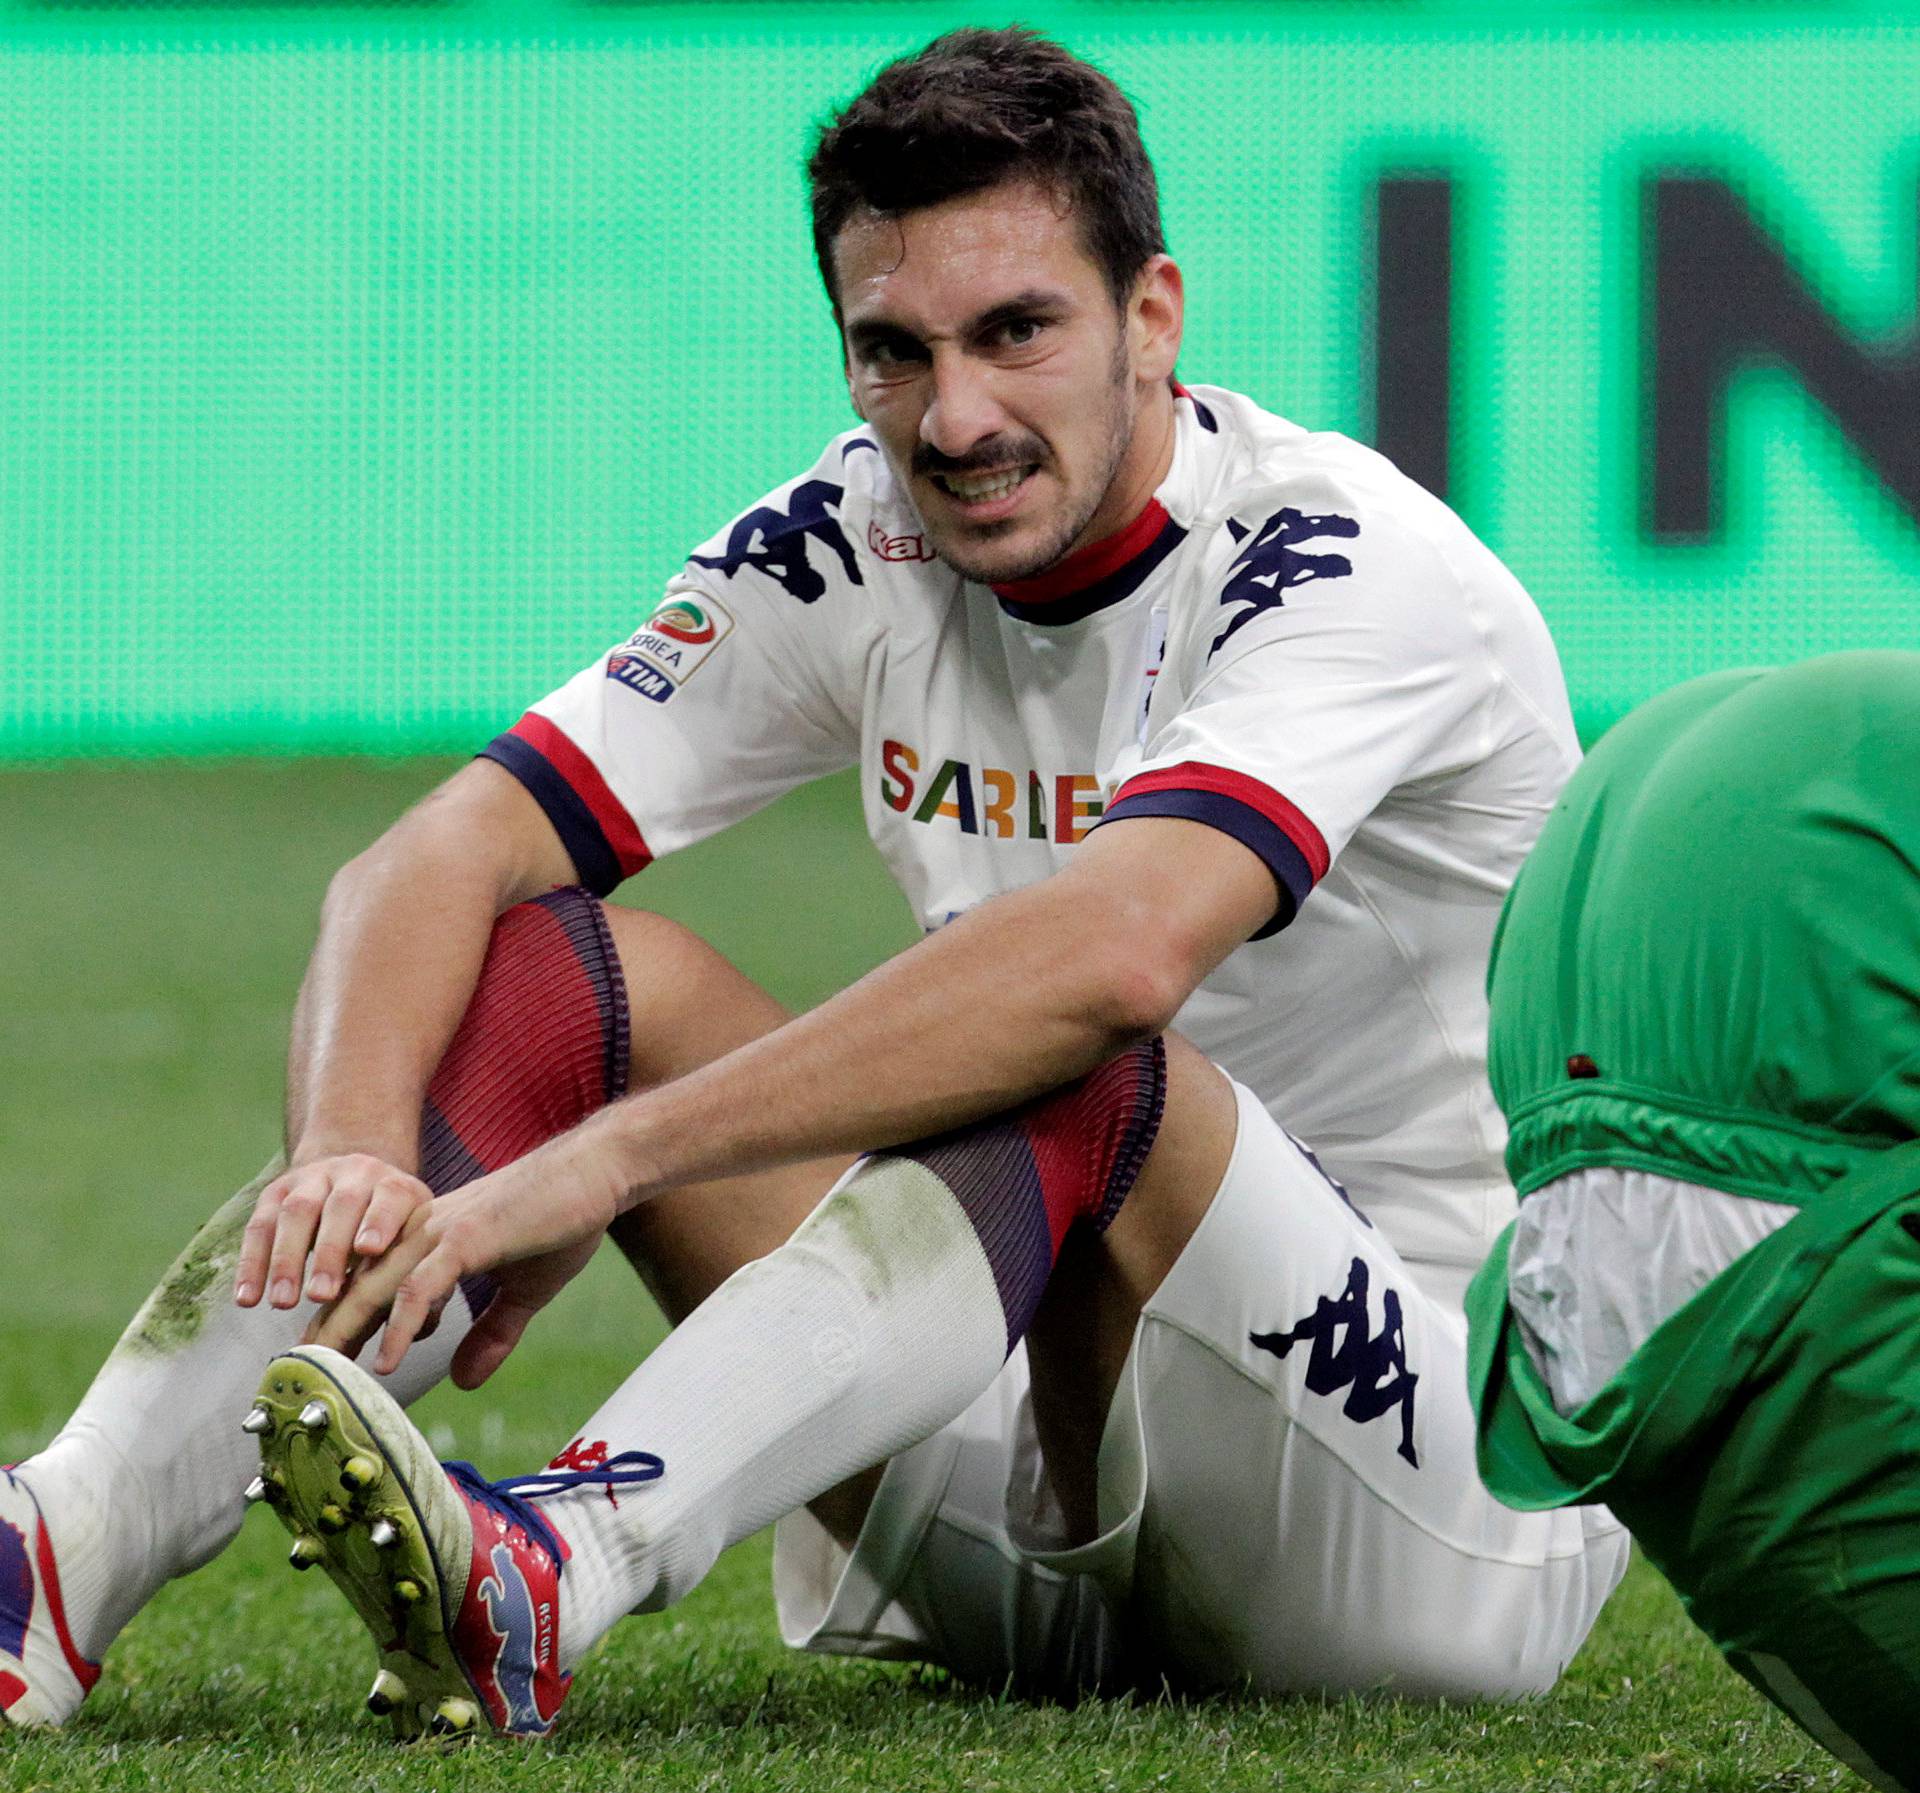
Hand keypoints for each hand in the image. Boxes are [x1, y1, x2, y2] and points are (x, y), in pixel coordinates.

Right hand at [235, 1153, 433, 1308]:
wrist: (358, 1176)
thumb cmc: (393, 1227)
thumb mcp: (411, 1237)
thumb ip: (414, 1272)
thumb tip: (418, 1324)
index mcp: (395, 1185)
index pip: (390, 1197)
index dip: (379, 1221)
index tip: (370, 1249)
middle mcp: (355, 1173)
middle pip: (341, 1207)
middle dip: (329, 1251)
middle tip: (321, 1294)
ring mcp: (314, 1178)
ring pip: (297, 1212)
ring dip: (286, 1259)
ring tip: (282, 1302)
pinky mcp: (278, 1191)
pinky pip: (260, 1226)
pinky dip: (251, 1263)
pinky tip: (247, 1297)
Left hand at [304, 1130, 628, 1385]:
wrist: (598, 1172)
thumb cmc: (565, 1220)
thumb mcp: (525, 1292)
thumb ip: (491, 1333)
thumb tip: (463, 1382)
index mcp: (434, 1239)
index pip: (376, 1285)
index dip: (347, 1324)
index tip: (324, 1363)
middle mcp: (425, 1232)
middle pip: (360, 1287)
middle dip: (328, 1331)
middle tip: (300, 1376)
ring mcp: (443, 1232)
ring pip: (378, 1287)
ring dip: (348, 1330)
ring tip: (325, 1372)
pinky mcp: (468, 1238)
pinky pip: (421, 1287)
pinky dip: (400, 1325)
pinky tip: (388, 1359)